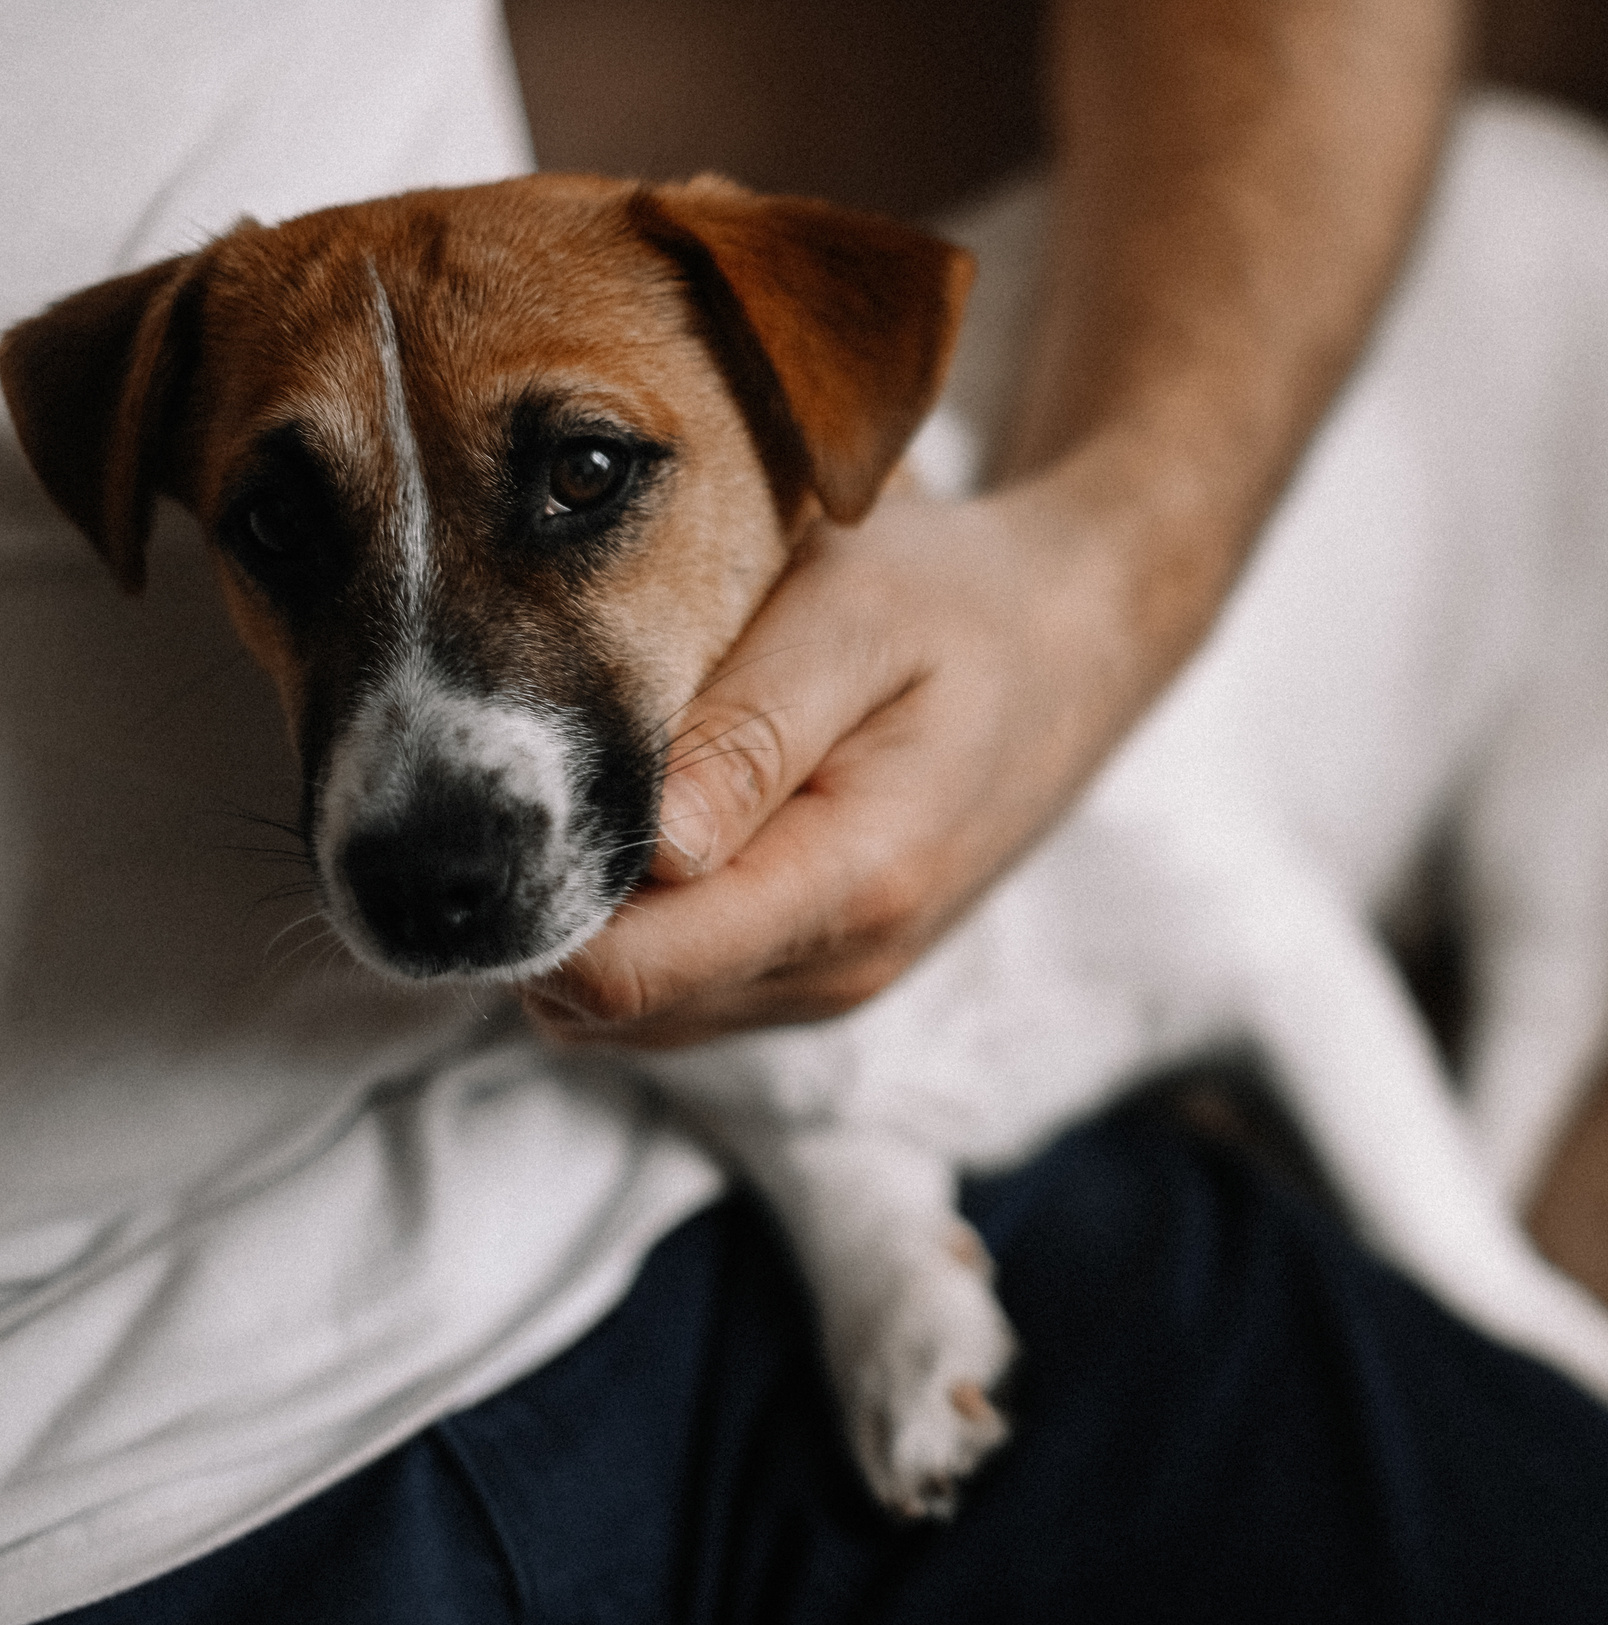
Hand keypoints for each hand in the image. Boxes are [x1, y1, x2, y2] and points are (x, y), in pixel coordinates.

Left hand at [519, 481, 1152, 1048]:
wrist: (1081, 640)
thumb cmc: (958, 604)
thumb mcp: (854, 616)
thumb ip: (747, 735)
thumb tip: (640, 849)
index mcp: (850, 883)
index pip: (628, 974)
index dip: (530, 905)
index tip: (501, 803)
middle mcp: (841, 968)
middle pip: (608, 1010)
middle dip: (548, 912)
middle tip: (545, 774)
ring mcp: (835, 984)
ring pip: (634, 1014)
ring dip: (595, 923)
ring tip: (618, 784)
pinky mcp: (826, 975)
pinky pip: (683, 993)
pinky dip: (644, 927)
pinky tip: (670, 821)